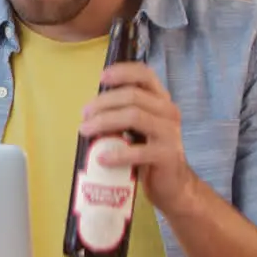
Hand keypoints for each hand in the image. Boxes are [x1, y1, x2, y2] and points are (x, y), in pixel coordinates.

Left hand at [78, 61, 199, 213]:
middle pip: (132, 95)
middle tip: (84, 115)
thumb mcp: (137, 129)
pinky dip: (116, 154)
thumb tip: (90, 111)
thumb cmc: (148, 153)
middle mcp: (168, 111)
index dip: (123, 71)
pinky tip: (101, 158)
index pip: (145, 74)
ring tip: (86, 131)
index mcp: (160, 100)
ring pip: (134, 116)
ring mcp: (169, 133)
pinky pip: (138, 151)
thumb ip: (121, 115)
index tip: (102, 77)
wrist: (172, 185)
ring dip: (105, 121)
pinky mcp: (166, 155)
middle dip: (103, 102)